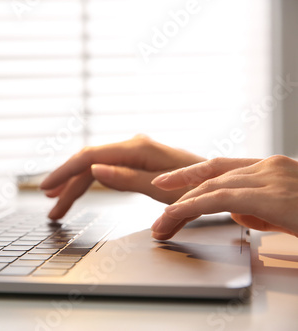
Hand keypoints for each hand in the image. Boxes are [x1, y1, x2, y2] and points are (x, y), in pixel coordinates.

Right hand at [40, 135, 204, 218]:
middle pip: (88, 165)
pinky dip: (90, 185)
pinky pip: (106, 173)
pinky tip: (78, 192)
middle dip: (67, 186)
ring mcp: (132, 154)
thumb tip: (94, 170)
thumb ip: (126, 178)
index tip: (45, 188)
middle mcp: (131, 146)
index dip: (64, 172)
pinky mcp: (135, 163)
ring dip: (75, 188)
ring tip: (58, 206)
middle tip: (51, 208)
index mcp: (135, 148)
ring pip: (95, 170)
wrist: (218, 184)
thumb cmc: (197, 188)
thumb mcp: (161, 189)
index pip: (88, 158)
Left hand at [151, 156, 297, 239]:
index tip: (164, 181)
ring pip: (211, 187)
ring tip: (161, 224)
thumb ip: (258, 209)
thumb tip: (235, 213)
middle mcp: (268, 167)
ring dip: (180, 207)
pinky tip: (175, 213)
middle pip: (210, 179)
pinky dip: (194, 206)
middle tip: (159, 219)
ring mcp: (270, 177)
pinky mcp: (272, 197)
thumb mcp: (286, 212)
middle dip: (179, 197)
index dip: (188, 174)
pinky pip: (222, 200)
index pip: (219, 167)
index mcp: (271, 168)